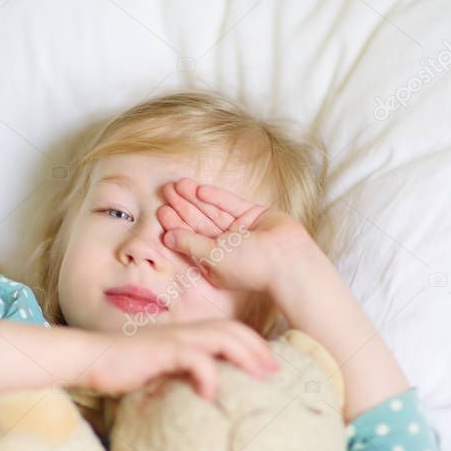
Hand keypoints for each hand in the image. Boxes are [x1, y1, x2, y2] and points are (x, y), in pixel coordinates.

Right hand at [80, 319, 279, 400]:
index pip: (230, 330)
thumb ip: (184, 370)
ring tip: (260, 377)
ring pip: (221, 339)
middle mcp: (185, 331)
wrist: (91, 359)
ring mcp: (174, 339)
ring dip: (245, 356)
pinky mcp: (161, 352)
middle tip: (276, 371)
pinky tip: (212, 394)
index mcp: (187, 333)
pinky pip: (193, 359)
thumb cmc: (124, 366)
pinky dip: (207, 374)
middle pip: (233, 331)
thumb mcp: (161, 368)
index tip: (270, 364)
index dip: (254, 344)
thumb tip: (205, 387)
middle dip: (258, 349)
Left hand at [157, 178, 313, 292]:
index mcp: (216, 264)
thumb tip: (167, 237)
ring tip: (178, 184)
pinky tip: (199, 189)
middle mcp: (228, 248)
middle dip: (184, 207)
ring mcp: (242, 231)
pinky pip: (231, 205)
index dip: (176, 226)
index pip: (192, 241)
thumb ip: (190, 244)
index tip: (162, 211)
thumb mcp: (212, 256)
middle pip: (200, 224)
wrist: (288, 260)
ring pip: (214, 212)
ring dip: (196, 198)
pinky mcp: (255, 215)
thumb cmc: (249, 266)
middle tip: (165, 190)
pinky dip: (216, 197)